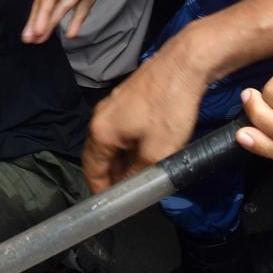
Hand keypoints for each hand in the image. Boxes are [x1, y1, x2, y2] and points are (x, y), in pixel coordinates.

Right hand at [22, 0, 142, 42]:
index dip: (41, 14)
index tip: (35, 31)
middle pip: (50, 3)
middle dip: (38, 21)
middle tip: (28, 40)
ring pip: (62, 7)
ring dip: (51, 23)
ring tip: (40, 40)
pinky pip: (83, 7)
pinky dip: (77, 20)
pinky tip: (71, 33)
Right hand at [83, 40, 206, 191]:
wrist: (181, 67)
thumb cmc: (169, 110)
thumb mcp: (157, 152)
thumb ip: (138, 174)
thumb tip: (128, 187)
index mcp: (100, 132)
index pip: (91, 168)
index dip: (99, 189)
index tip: (108, 206)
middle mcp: (99, 118)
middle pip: (96, 154)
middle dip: (107, 176)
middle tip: (122, 194)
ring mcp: (110, 106)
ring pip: (108, 141)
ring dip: (117, 160)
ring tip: (133, 177)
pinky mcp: (123, 99)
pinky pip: (117, 129)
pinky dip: (123, 145)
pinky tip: (139, 151)